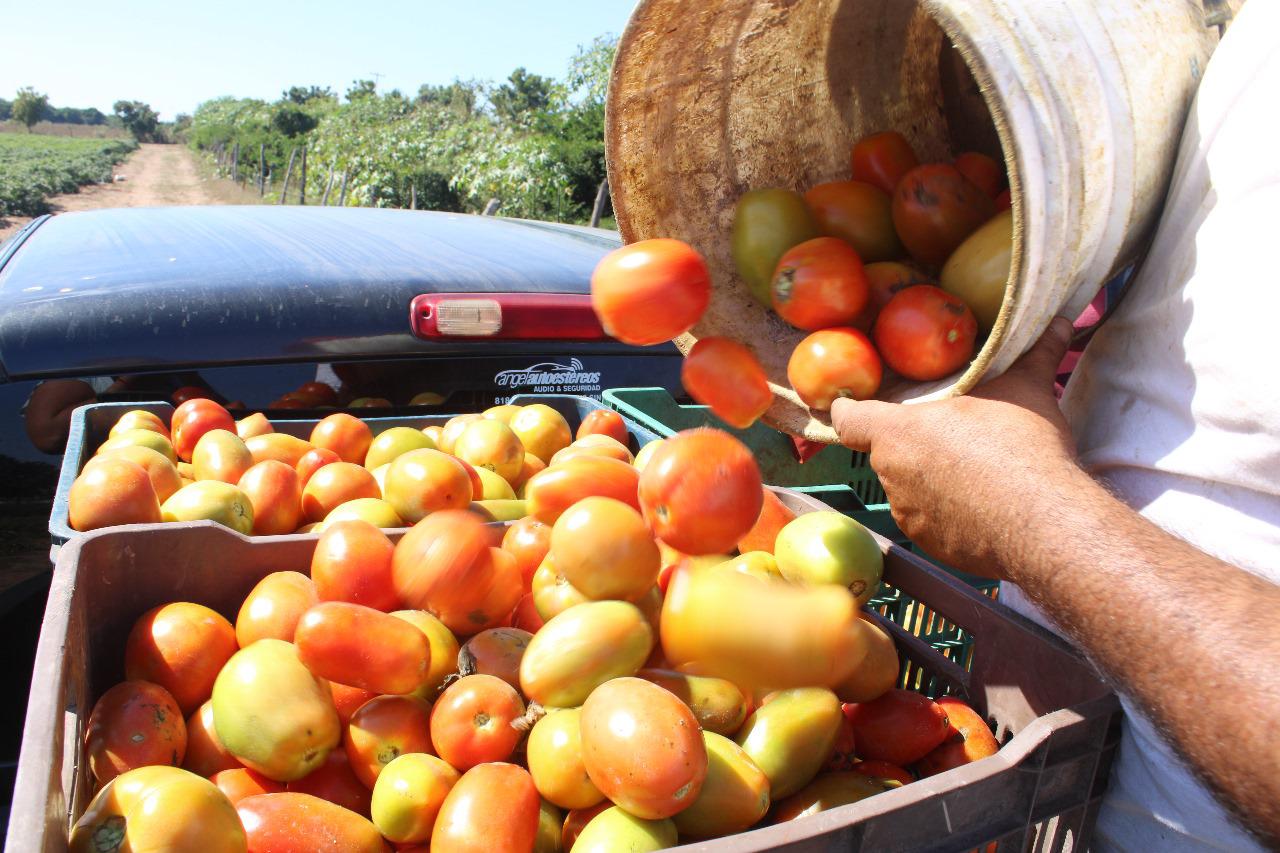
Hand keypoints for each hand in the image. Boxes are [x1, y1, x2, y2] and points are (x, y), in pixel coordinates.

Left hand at [831, 317, 1078, 576]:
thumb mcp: (1027, 390)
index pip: (848, 418)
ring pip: (909, 489)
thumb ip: (1034, 354)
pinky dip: (947, 514)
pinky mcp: (929, 544)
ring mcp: (906, 513)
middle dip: (913, 444)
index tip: (851, 406)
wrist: (1041, 523)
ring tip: (975, 473)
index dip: (848, 410)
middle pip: (888, 452)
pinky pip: (930, 523)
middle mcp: (891, 473)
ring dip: (931, 480)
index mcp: (897, 431)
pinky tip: (982, 507)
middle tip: (950, 436)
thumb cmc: (1021, 448)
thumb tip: (1061, 322)